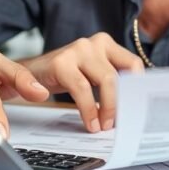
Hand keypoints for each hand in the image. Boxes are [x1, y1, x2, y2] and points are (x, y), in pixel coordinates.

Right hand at [20, 32, 143, 132]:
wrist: (30, 74)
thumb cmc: (66, 76)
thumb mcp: (92, 75)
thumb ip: (112, 83)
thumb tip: (133, 107)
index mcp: (107, 44)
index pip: (133, 65)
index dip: (137, 90)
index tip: (136, 111)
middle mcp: (95, 43)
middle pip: (121, 74)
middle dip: (123, 103)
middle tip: (119, 124)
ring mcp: (78, 50)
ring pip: (107, 80)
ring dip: (109, 108)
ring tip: (104, 126)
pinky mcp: (61, 62)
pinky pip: (82, 88)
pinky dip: (88, 109)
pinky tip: (90, 122)